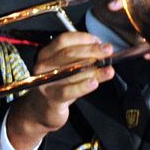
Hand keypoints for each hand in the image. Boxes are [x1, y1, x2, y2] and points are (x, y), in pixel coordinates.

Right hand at [4, 32, 115, 149]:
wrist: (40, 111)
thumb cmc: (57, 86)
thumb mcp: (66, 69)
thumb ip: (80, 59)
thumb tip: (102, 50)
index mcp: (46, 54)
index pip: (64, 40)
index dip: (83, 38)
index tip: (98, 41)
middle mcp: (43, 66)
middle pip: (68, 53)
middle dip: (92, 50)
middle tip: (108, 51)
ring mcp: (46, 82)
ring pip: (71, 71)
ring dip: (93, 69)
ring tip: (109, 69)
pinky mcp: (51, 98)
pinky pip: (69, 91)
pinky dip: (82, 86)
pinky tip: (94, 83)